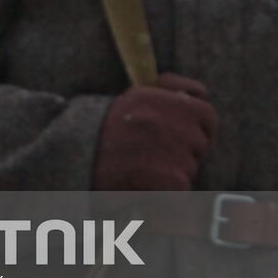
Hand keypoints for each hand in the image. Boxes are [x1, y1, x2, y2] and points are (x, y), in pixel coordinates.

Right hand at [93, 73, 216, 190]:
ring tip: (147, 168)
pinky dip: (168, 191)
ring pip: (191, 167)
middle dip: (186, 152)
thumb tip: (201, 92)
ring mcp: (160, 149)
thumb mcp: (133, 97)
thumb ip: (169, 87)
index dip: (202, 127)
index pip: (205, 113)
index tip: (189, 136)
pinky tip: (147, 184)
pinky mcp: (160, 178)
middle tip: (160, 154)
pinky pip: (182, 186)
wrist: (72, 160)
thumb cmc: (107, 130)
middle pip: (199, 144)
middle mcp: (158, 120)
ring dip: (175, 172)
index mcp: (152, 98)